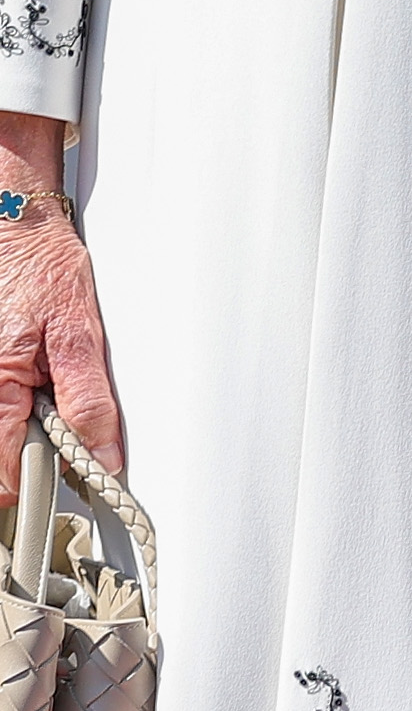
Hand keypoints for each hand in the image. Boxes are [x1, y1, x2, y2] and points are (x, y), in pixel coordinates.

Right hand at [0, 116, 117, 473]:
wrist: (14, 226)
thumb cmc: (43, 268)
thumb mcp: (80, 333)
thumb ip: (88, 402)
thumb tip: (103, 457)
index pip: (6, 474)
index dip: (40, 484)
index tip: (71, 479)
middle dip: (29, 455)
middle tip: (63, 429)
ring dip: (19, 431)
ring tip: (44, 398)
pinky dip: (11, 409)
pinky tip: (30, 387)